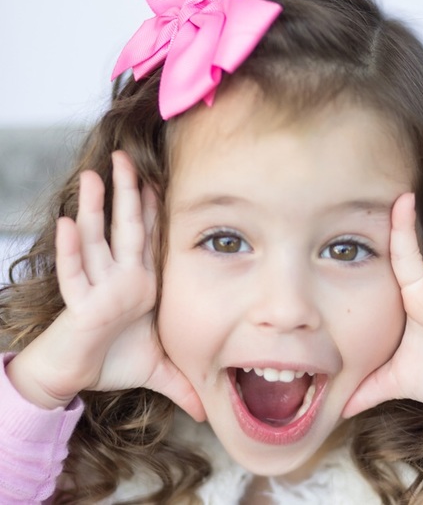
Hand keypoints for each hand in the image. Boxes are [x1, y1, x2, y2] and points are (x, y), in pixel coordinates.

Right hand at [6, 151, 204, 420]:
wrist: (72, 377)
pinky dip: (72, 250)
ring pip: (97, 242)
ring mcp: (99, 288)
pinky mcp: (80, 306)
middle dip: (128, 193)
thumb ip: (183, 381)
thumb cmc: (111, 362)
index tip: (161, 180)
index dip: (154, 210)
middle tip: (127, 158)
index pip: (150, 239)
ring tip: (95, 176)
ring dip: (96, 210)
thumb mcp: (157, 367)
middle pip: (126, 229)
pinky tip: (69, 222)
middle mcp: (121, 278)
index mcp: (141, 283)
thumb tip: (207, 410)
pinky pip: (74, 274)